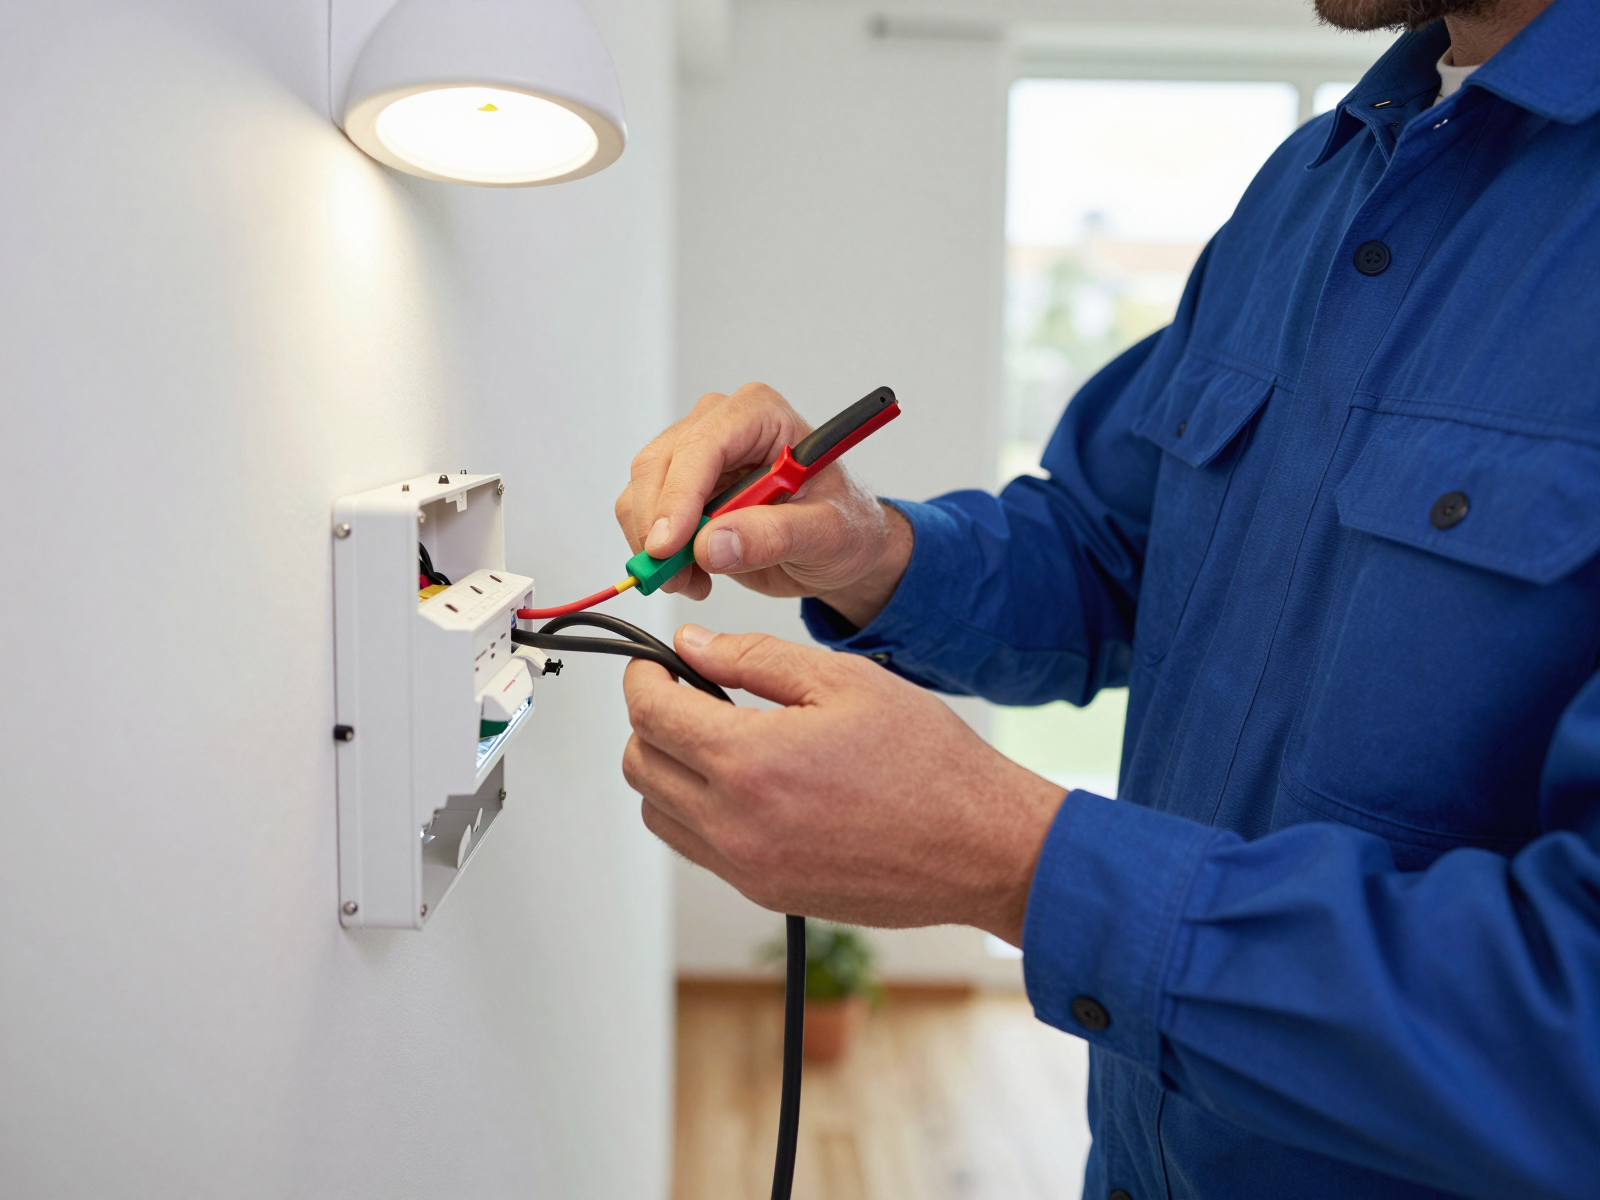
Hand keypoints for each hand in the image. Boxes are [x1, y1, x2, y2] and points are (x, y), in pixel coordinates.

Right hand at [614, 383, 912, 626]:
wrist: (837, 547)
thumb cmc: (845, 527)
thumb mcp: (828, 535)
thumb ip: (775, 536)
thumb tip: (711, 545)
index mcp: (762, 415)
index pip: (703, 446)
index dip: (679, 496)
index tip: (669, 546)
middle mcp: (721, 423)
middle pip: (659, 466)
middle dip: (659, 527)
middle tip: (677, 577)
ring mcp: (694, 453)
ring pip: (641, 492)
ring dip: (655, 545)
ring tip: (696, 580)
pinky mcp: (679, 486)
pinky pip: (642, 515)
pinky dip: (658, 553)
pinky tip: (694, 573)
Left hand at [621, 624, 1065, 943]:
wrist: (980, 847)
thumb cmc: (928, 763)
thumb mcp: (842, 680)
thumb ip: (754, 658)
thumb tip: (694, 646)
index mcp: (751, 761)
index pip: (650, 714)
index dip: (644, 676)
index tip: (657, 663)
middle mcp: (737, 824)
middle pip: (640, 766)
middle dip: (651, 721)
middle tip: (688, 694)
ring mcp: (748, 868)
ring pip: (659, 813)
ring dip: (668, 769)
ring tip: (717, 738)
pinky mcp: (766, 892)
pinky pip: (697, 848)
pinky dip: (697, 810)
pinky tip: (745, 781)